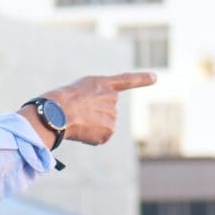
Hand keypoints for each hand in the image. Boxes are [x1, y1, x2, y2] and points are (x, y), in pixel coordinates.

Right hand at [31, 72, 157, 146]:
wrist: (59, 112)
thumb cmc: (61, 101)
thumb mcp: (78, 91)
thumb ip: (95, 99)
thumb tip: (104, 123)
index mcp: (103, 84)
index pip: (127, 80)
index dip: (142, 79)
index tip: (155, 77)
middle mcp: (112, 99)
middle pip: (107, 110)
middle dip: (95, 113)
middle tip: (78, 112)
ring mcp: (112, 115)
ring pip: (105, 123)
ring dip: (93, 125)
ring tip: (78, 120)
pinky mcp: (109, 131)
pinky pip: (102, 136)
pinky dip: (92, 136)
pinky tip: (82, 130)